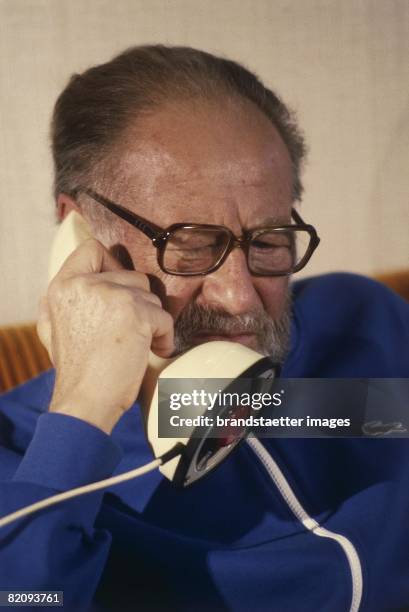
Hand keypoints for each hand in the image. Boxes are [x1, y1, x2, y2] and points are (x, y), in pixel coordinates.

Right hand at [37, 239, 173, 432]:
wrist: (85, 401)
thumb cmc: (77, 369)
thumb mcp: (54, 327)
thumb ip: (67, 299)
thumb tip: (85, 280)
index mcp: (63, 286)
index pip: (91, 249)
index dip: (112, 263)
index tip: (121, 287)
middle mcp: (85, 284)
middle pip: (132, 276)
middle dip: (138, 304)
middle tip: (131, 330)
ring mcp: (111, 296)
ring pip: (151, 297)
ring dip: (151, 321)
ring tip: (138, 345)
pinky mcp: (136, 313)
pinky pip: (164, 318)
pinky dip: (164, 336)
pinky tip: (153, 351)